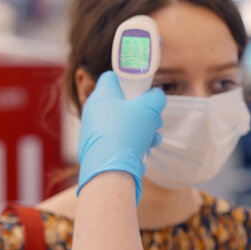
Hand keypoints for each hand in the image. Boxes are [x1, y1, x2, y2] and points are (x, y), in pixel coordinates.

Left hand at [77, 71, 165, 202]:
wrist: (110, 172)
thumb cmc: (126, 135)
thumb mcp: (148, 109)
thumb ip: (155, 97)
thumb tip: (156, 96)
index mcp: (101, 96)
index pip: (113, 77)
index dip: (131, 80)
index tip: (145, 89)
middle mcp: (94, 112)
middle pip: (123, 102)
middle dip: (144, 111)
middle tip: (156, 118)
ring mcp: (96, 131)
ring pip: (125, 123)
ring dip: (144, 129)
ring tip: (155, 138)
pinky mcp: (99, 148)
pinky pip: (120, 139)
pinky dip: (134, 142)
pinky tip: (146, 150)